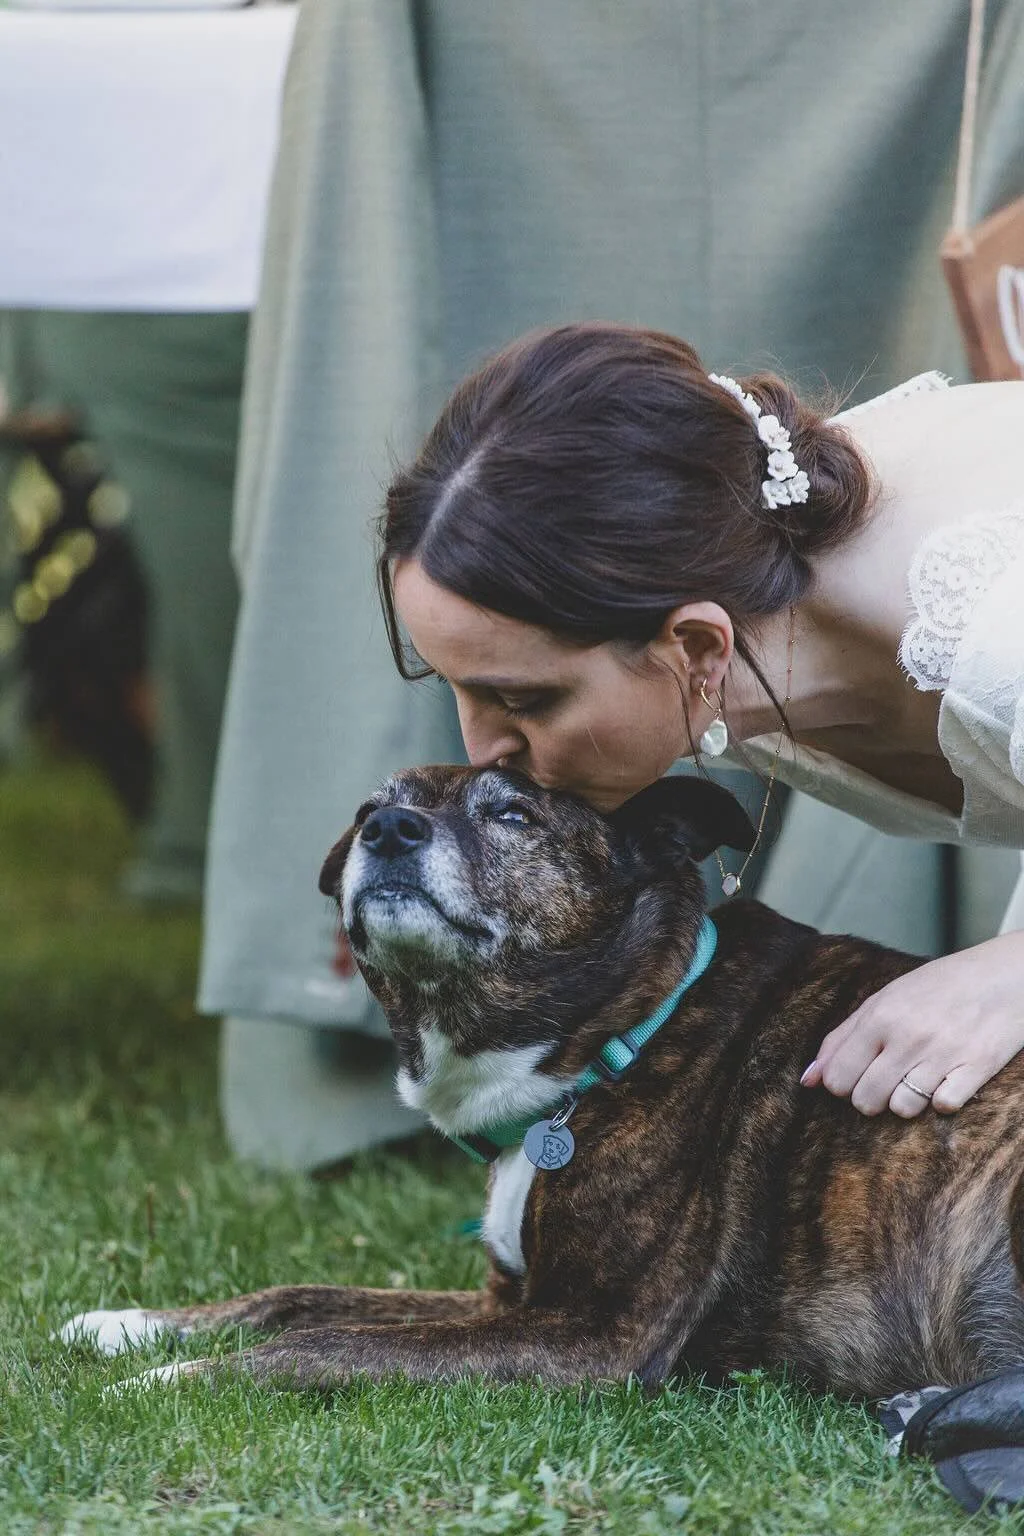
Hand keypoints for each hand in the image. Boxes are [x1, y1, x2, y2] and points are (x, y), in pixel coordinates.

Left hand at [799, 931, 1023, 1117]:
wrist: (1003, 975)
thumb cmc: (938, 987)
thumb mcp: (884, 1000)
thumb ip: (842, 1038)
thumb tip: (808, 1079)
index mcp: (880, 1016)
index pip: (837, 1077)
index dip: (841, 1086)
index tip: (855, 1077)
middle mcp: (908, 1036)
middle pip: (866, 1100)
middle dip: (870, 1099)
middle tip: (886, 1080)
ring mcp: (943, 1054)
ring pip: (902, 1108)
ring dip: (907, 1100)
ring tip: (918, 1077)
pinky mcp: (976, 1068)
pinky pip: (943, 1107)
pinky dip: (942, 1099)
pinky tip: (947, 1079)